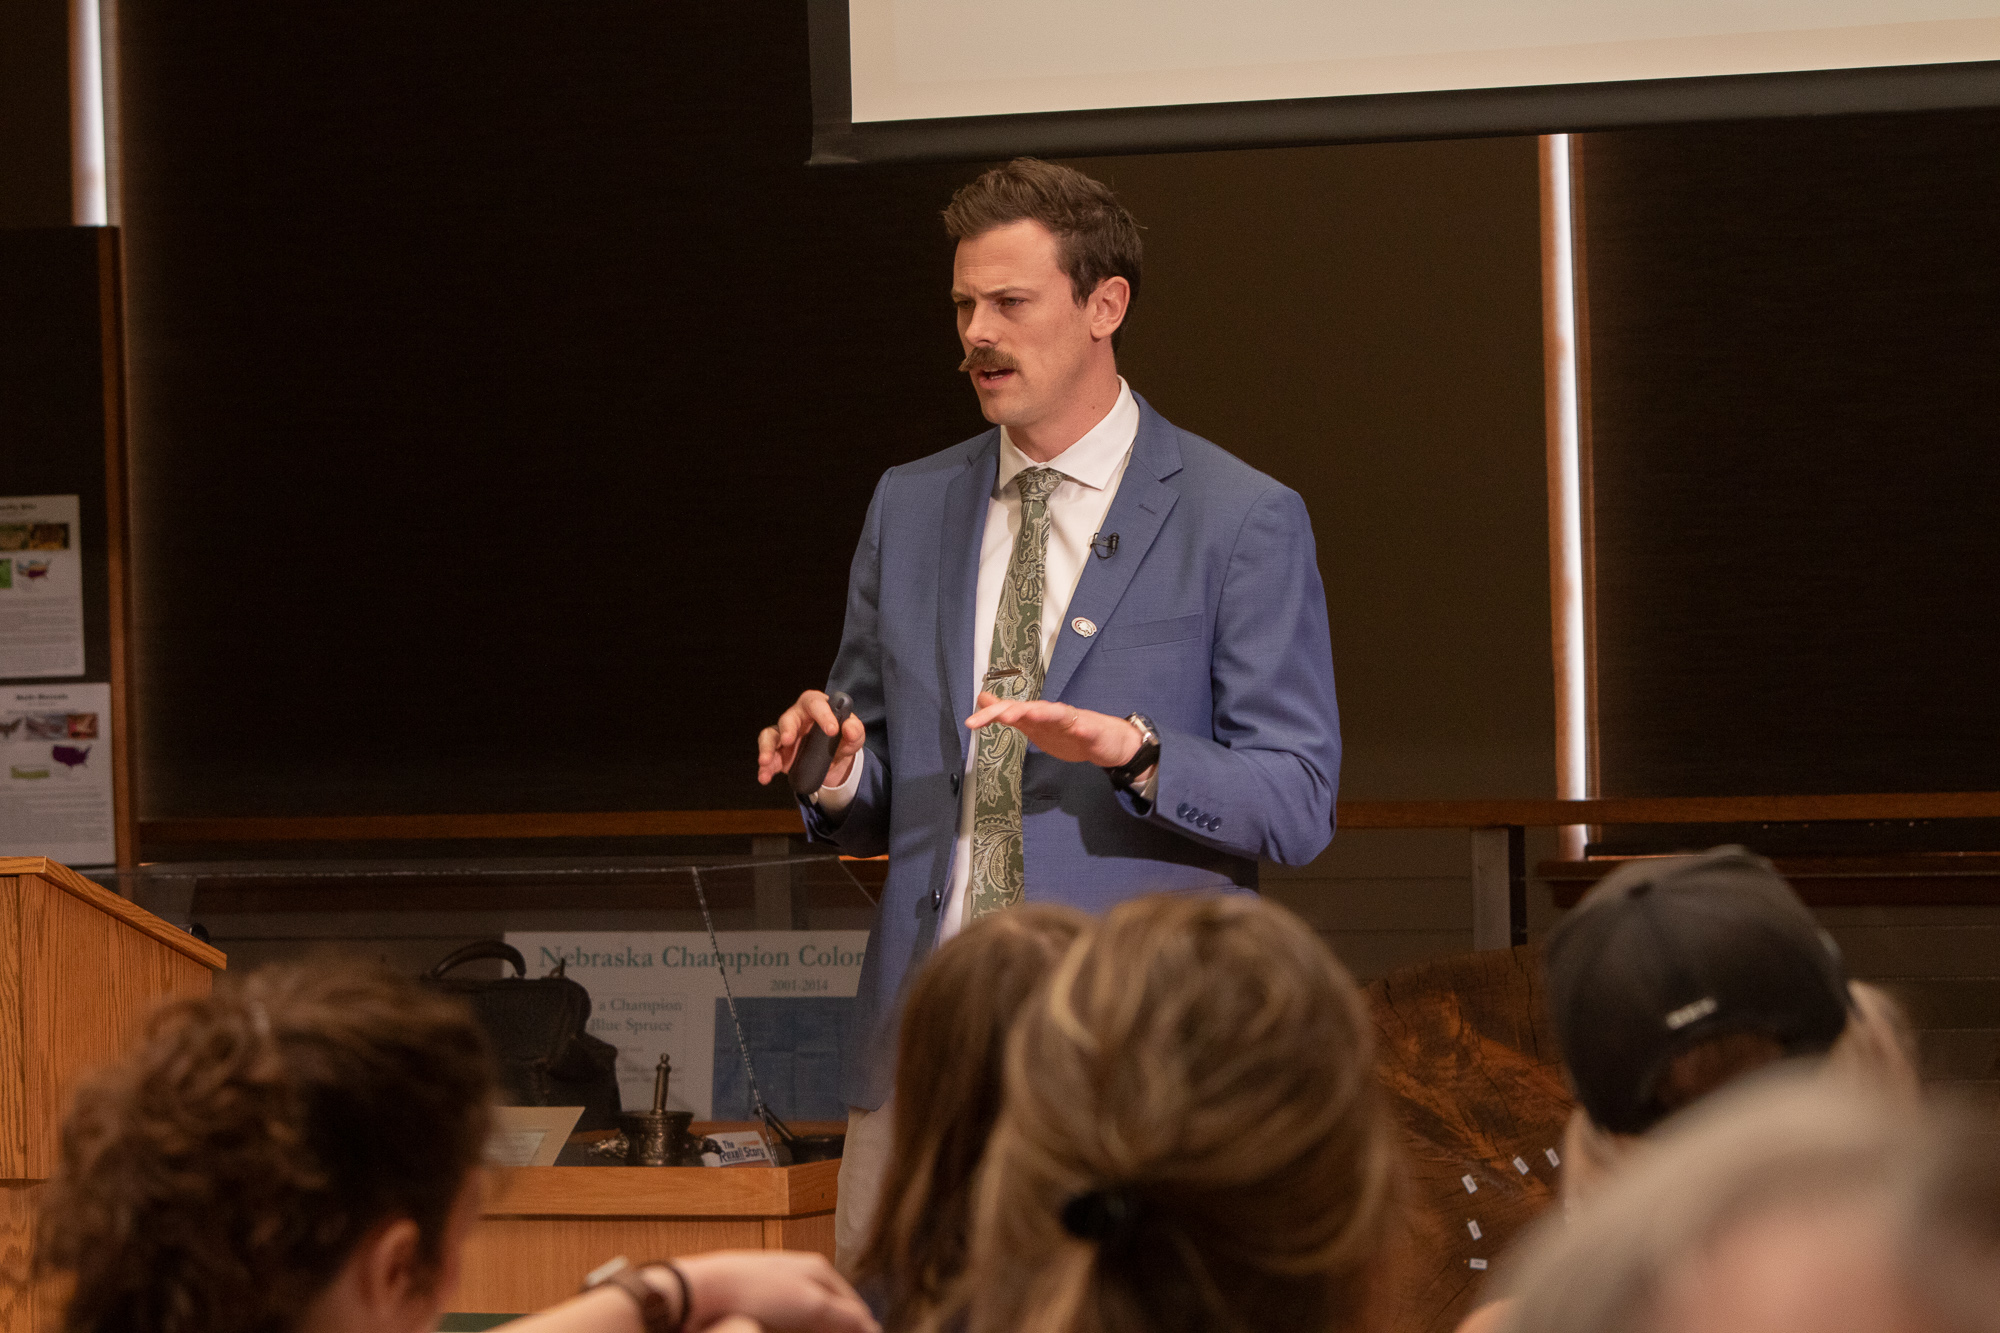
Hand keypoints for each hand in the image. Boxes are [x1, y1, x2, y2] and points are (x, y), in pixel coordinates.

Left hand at [676, 1250, 878, 1332]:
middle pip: (832, 1309)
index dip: (863, 1328)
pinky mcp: (756, 1302)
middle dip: (841, 1329)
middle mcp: (800, 1274)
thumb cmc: (758, 1292)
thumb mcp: (812, 1306)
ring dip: (818, 1331)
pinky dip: (796, 1330)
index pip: (853, 1304)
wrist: (705, 1292)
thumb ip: (847, 1318)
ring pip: (808, 1317)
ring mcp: (777, 1287)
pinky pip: (786, 1322)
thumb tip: (873, 1329)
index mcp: (817, 1268)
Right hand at [756, 690, 865, 789]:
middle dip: (787, 729)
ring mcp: (785, 735)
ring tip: (766, 761)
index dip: (822, 714)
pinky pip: (769, 757)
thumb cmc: (842, 738)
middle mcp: (797, 718)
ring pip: (771, 735)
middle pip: (788, 718)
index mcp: (816, 707)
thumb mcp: (854, 735)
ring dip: (767, 748)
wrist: (834, 761)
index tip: (832, 730)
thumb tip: (849, 728)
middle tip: (788, 740)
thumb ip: (855, 731)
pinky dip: (765, 767)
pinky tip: (765, 777)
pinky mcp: (779, 753)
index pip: (815, 704)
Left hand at [964, 693, 1142, 767]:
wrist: (1106, 741)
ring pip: (1058, 714)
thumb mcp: (1033, 725)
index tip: (971, 723)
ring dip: (1044, 713)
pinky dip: (1082, 728)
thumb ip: (1009, 713)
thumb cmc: (1068, 731)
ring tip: (1031, 715)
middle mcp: (1053, 714)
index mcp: (1037, 716)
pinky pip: (1087, 730)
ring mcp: (1074, 721)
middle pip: (1032, 708)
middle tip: (1002, 715)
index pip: (1012, 711)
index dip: (992, 715)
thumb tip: (983, 700)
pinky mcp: (1093, 732)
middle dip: (1017, 710)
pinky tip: (1079, 729)